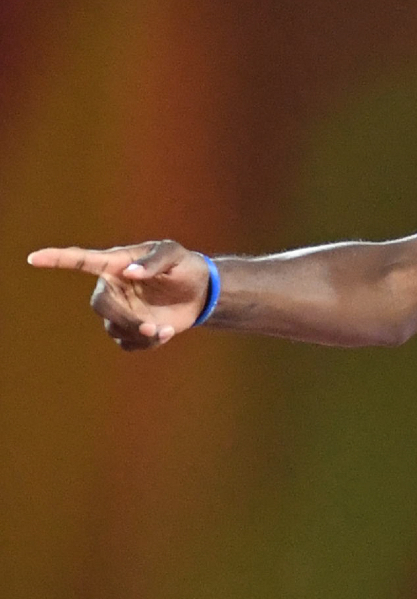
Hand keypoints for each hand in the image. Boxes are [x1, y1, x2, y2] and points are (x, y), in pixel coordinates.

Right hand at [27, 240, 209, 350]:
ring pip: (114, 329)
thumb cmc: (183, 266)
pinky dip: (146, 343)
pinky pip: (127, 343)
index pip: (81, 260)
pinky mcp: (131, 329)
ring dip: (139, 333)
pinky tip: (166, 334)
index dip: (57, 259)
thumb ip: (154, 260)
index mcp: (116, 265)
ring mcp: (120, 310)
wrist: (201, 292)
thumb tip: (131, 272)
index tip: (33, 259)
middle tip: (151, 327)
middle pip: (100, 306)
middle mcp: (112, 288)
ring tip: (166, 330)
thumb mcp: (174, 255)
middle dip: (124, 320)